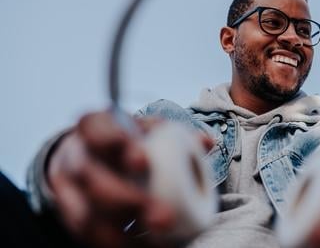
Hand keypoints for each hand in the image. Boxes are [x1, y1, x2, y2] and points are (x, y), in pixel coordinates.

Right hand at [48, 111, 211, 247]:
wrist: (92, 154)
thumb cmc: (130, 140)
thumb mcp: (150, 129)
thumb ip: (176, 134)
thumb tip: (207, 142)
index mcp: (96, 126)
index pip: (97, 129)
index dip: (114, 143)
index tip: (141, 162)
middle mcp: (77, 156)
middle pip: (90, 177)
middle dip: (124, 199)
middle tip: (162, 217)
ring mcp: (68, 187)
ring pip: (85, 213)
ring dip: (120, 233)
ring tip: (157, 243)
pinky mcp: (70, 214)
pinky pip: (85, 234)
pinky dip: (114, 244)